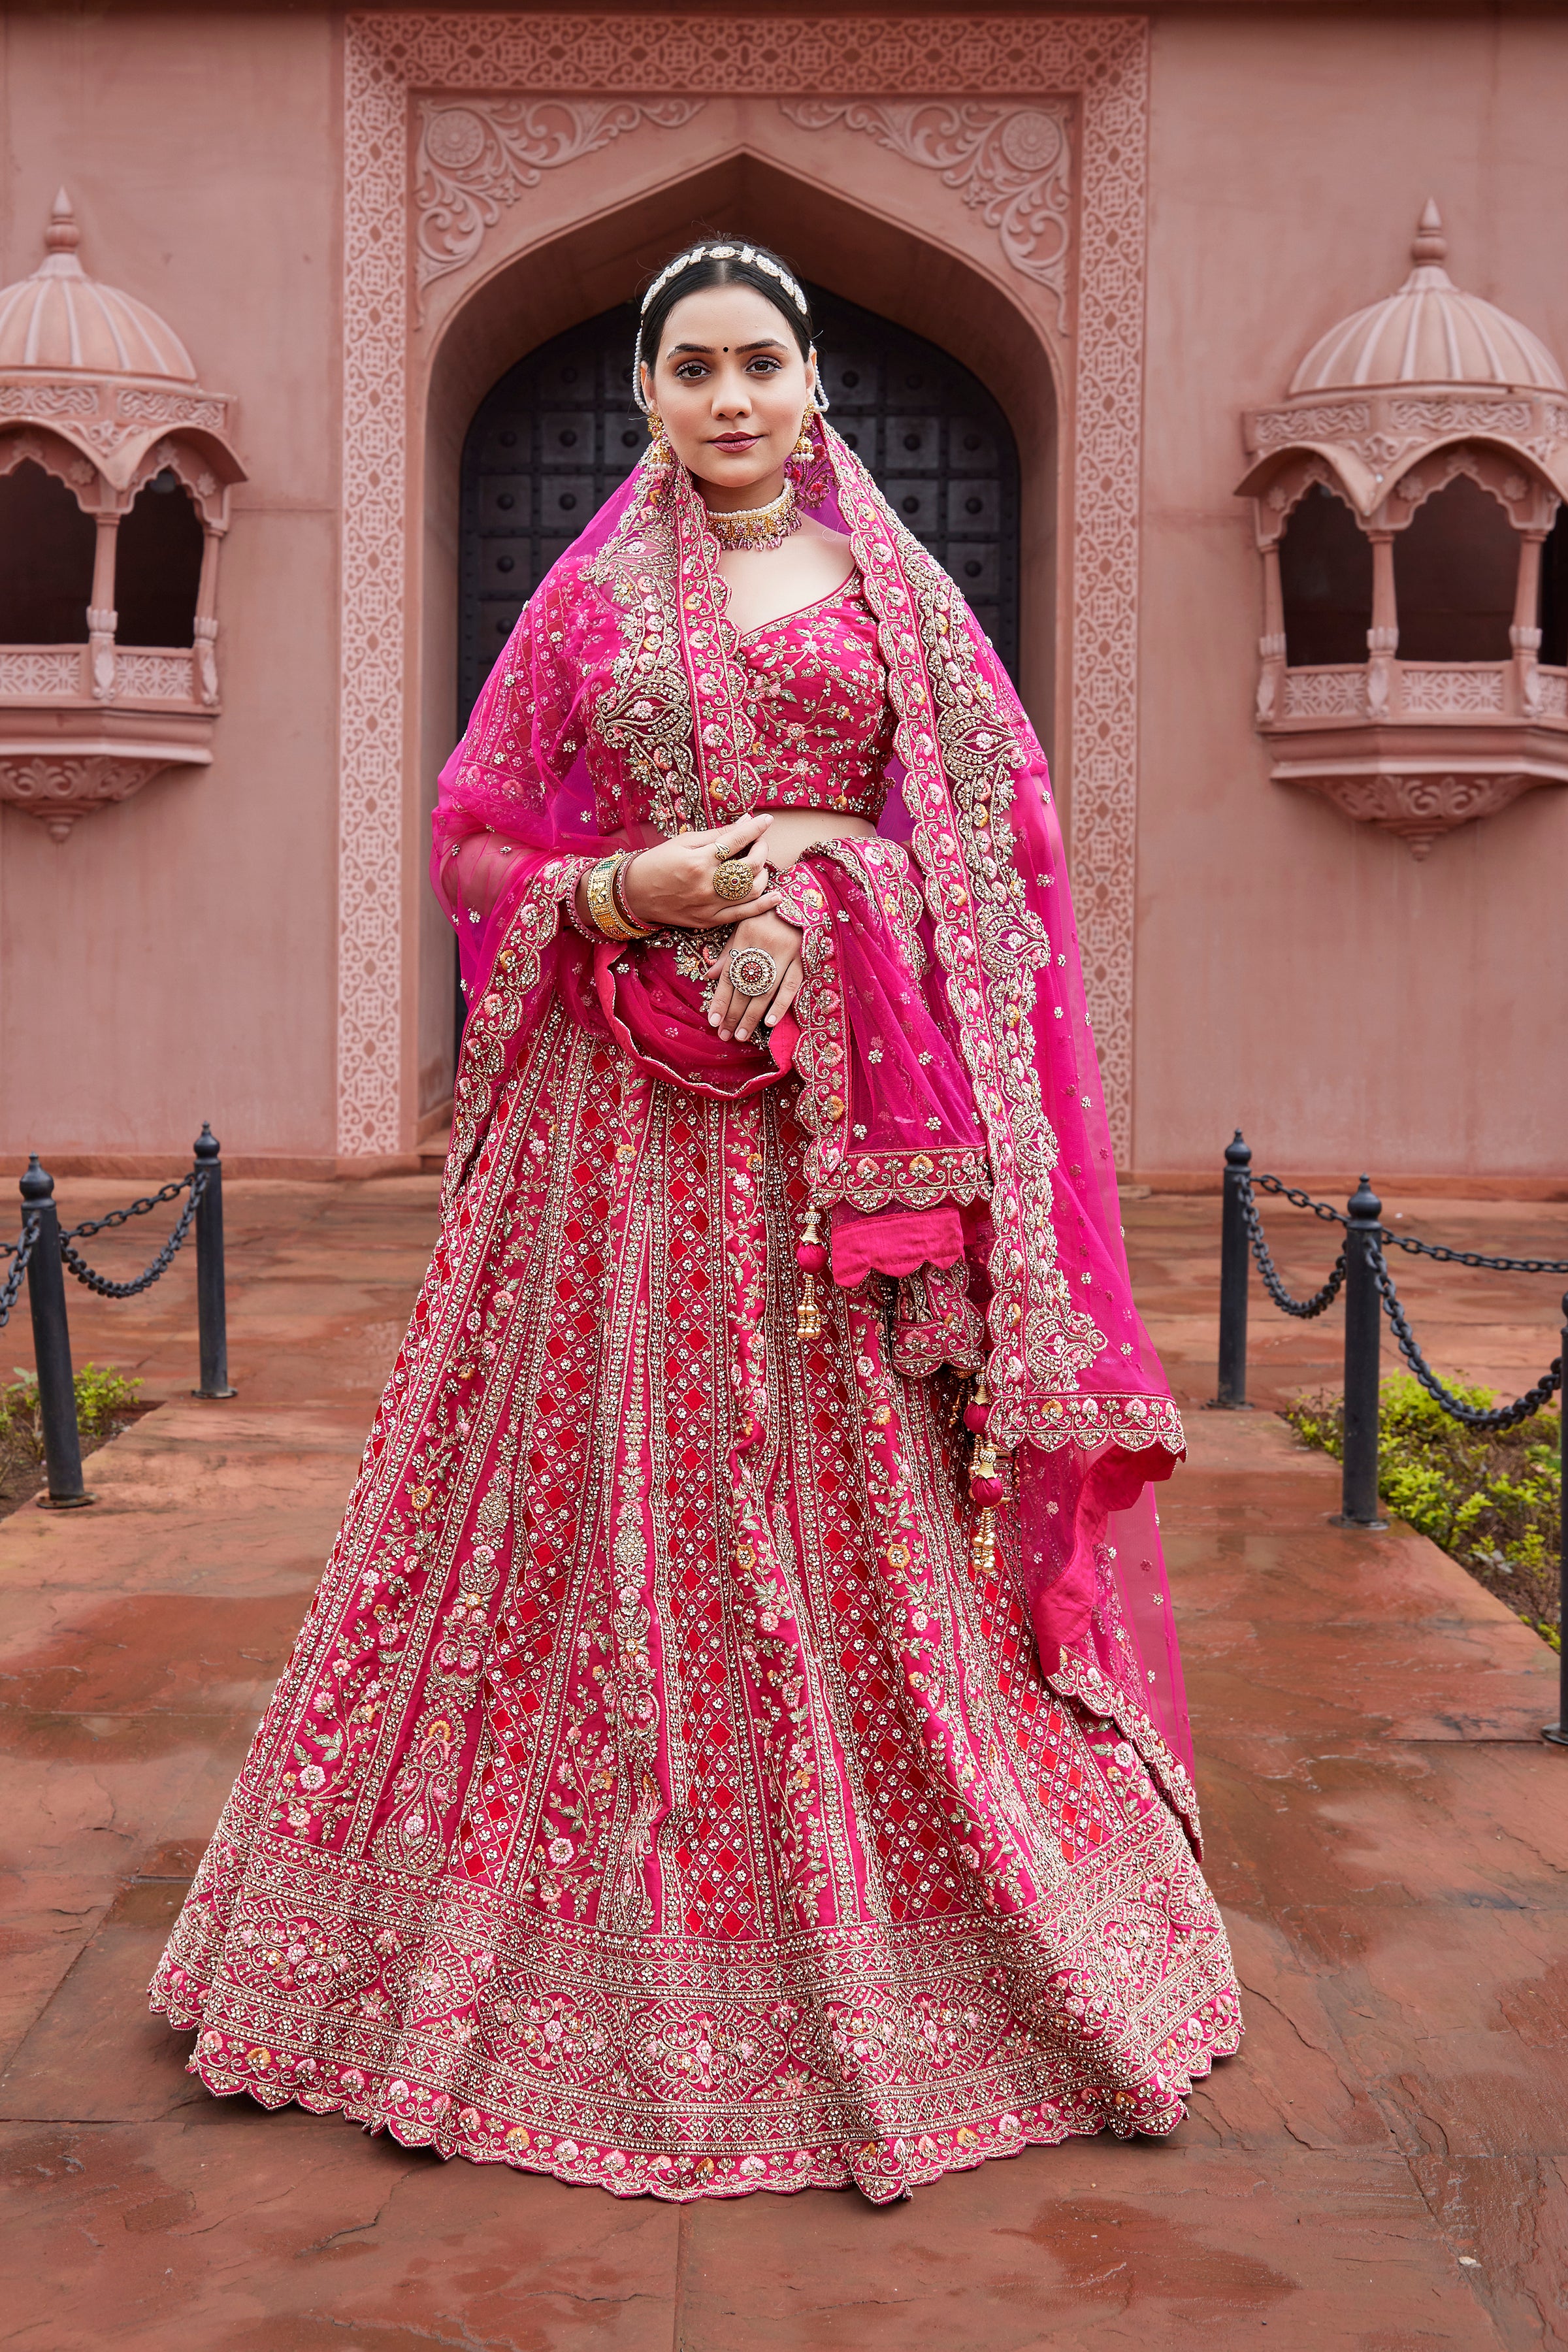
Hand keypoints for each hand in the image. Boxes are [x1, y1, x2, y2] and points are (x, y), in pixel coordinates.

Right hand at [618, 810, 782, 932]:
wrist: (635, 894)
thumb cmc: (657, 863)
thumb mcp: (683, 841)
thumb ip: (716, 834)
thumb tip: (745, 822)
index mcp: (699, 860)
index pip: (736, 840)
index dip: (755, 828)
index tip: (766, 820)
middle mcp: (707, 883)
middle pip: (749, 865)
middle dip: (761, 849)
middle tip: (760, 841)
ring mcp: (710, 905)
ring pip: (752, 890)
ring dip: (763, 874)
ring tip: (759, 864)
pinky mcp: (709, 920)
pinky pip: (743, 915)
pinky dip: (763, 905)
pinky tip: (776, 896)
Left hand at [707, 908, 803, 1042]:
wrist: (800, 897)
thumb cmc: (766, 913)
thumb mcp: (742, 925)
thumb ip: (728, 951)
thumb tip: (710, 976)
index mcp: (745, 938)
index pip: (729, 975)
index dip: (720, 1000)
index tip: (713, 1021)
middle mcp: (763, 947)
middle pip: (744, 988)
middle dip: (733, 1014)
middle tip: (725, 1035)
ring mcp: (784, 954)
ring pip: (765, 992)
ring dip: (752, 1016)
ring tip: (741, 1035)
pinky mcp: (802, 958)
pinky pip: (791, 986)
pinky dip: (781, 1005)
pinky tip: (770, 1023)